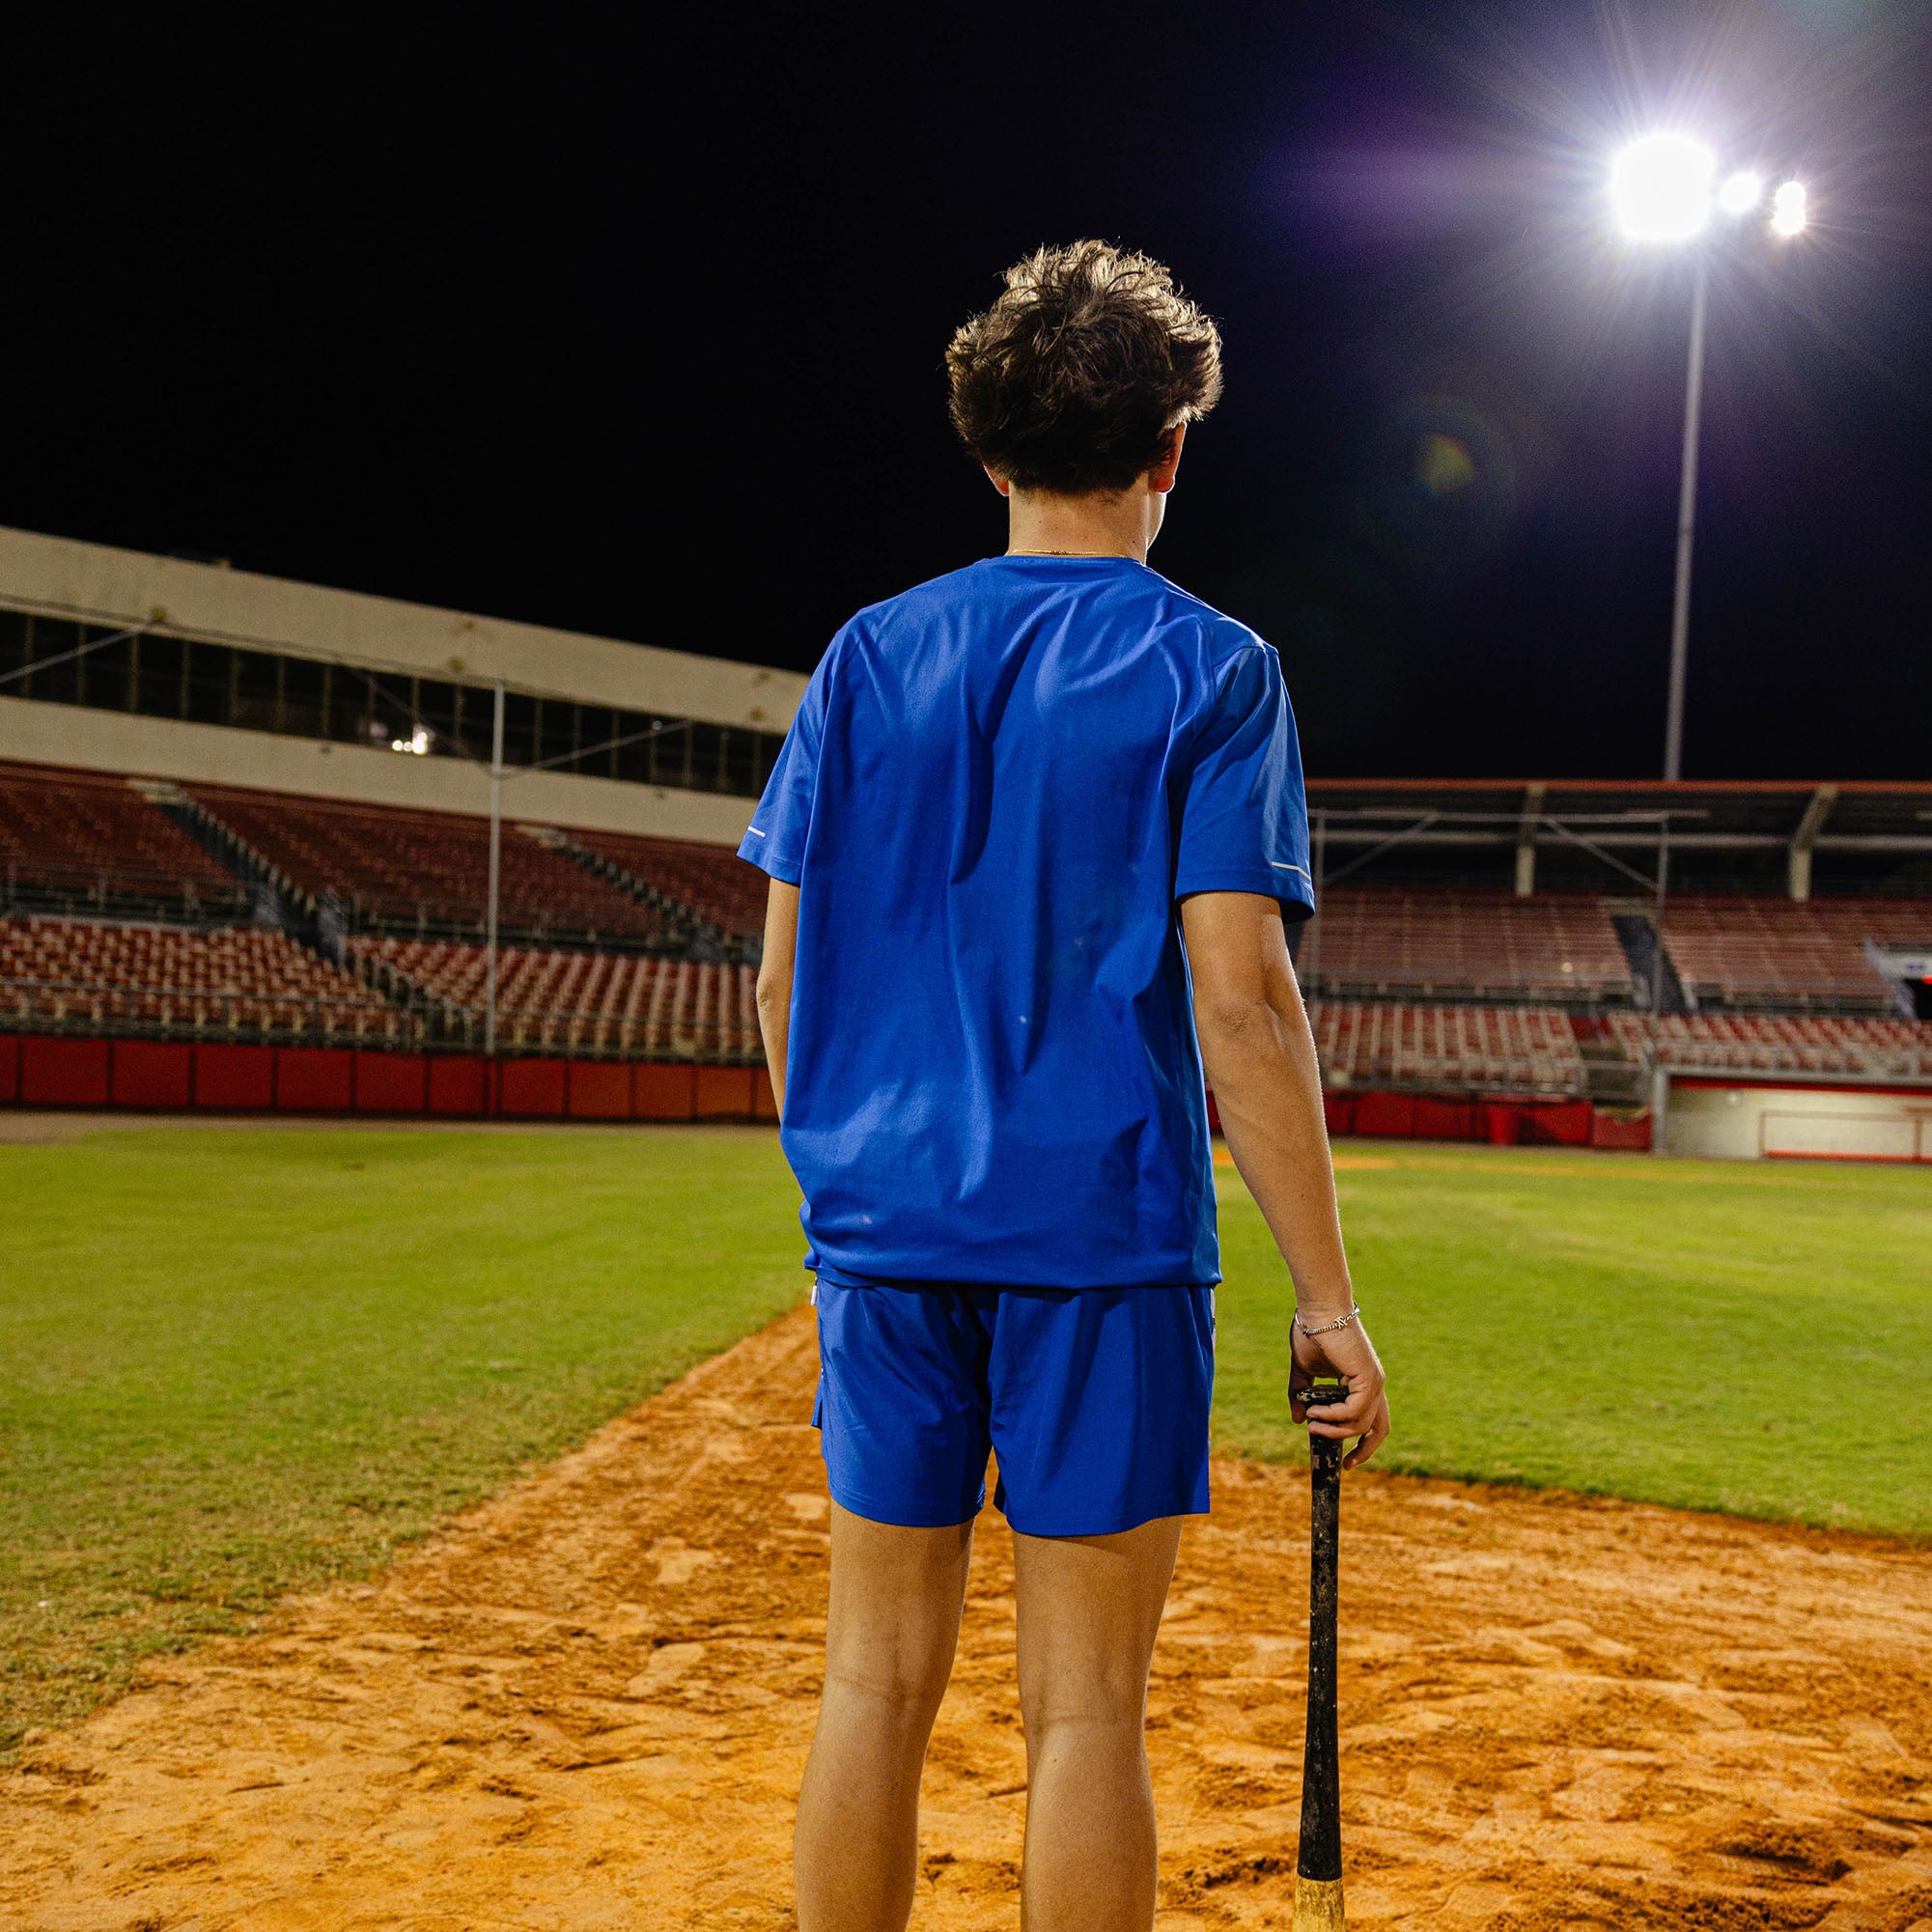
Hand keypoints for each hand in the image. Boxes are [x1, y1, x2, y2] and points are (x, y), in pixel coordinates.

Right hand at [1289, 1313, 1388, 1470]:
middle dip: (1364, 1450)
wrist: (1318, 1310)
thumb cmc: (1311, 1333)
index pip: (1373, 1420)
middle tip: (1344, 1464)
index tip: (1347, 1461)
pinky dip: (1333, 1417)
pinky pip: (1353, 1411)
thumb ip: (1301, 1394)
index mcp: (1362, 1382)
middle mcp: (1373, 1384)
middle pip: (1379, 1429)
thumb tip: (1298, 1419)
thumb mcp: (1304, 1371)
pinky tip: (1315, 1411)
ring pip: (1361, 1423)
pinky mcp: (1368, 1378)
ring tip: (1311, 1423)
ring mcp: (1373, 1382)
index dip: (1363, 1443)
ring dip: (1333, 1429)